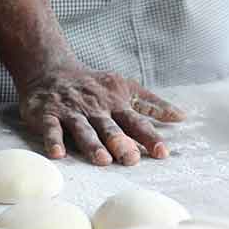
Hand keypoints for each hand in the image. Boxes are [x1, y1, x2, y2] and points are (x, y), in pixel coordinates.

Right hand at [19, 62, 184, 165]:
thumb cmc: (94, 84)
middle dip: (121, 143)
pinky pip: (51, 128)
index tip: (162, 152)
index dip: (149, 137)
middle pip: (110, 128)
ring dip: (93, 144)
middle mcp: (95, 108)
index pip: (135, 122)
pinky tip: (58, 154)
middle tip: (132, 159)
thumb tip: (182, 116)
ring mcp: (71, 111)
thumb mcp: (126, 88)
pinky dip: (53, 140)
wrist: (50, 68)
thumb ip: (152, 105)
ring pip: (83, 130)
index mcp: (116, 104)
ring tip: (102, 160)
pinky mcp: (47, 114)